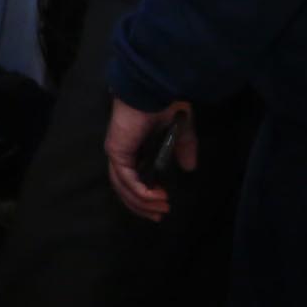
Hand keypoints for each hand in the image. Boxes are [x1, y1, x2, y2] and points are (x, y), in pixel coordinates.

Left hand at [105, 97, 196, 221]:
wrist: (156, 89)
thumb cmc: (165, 105)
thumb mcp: (180, 133)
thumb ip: (184, 150)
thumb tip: (190, 168)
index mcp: (134, 147)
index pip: (132, 179)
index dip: (144, 197)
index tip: (162, 208)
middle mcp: (121, 152)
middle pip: (124, 188)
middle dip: (141, 206)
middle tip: (159, 217)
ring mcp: (117, 151)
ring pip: (123, 187)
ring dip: (142, 203)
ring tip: (161, 209)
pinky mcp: (116, 150)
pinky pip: (126, 179)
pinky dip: (140, 192)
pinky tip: (156, 197)